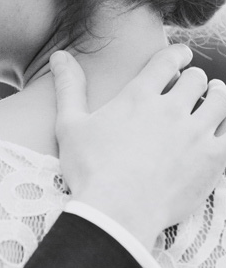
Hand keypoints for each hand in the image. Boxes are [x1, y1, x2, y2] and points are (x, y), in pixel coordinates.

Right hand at [50, 45, 225, 249]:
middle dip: (194, 80)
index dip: (178, 54)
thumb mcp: (70, 126)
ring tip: (214, 99)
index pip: (167, 60)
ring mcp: (195, 133)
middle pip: (196, 79)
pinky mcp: (214, 159)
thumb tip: (58, 55)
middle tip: (191, 86)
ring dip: (218, 96)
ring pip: (221, 100)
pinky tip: (221, 130)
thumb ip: (69, 87)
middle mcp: (171, 109)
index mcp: (139, 97)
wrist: (117, 213)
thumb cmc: (89, 171)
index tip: (182, 56)